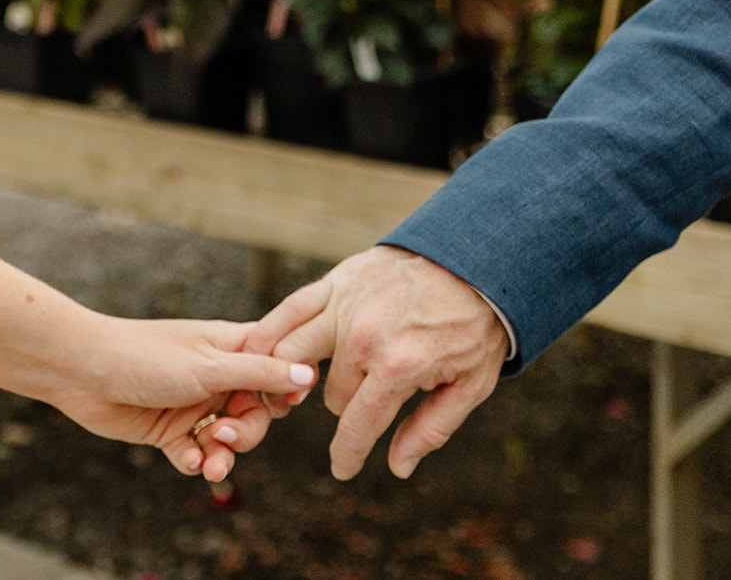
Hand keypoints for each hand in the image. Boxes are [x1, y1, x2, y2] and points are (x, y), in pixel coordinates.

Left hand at [50, 316, 316, 482]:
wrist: (82, 372)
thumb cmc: (145, 355)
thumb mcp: (209, 366)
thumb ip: (260, 373)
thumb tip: (310, 376)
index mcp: (230, 348)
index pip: (276, 367)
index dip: (285, 388)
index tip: (286, 405)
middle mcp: (215, 376)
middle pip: (256, 412)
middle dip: (247, 432)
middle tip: (226, 436)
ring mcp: (192, 403)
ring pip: (227, 439)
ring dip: (224, 454)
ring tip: (211, 464)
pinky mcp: (168, 430)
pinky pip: (195, 453)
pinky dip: (195, 461)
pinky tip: (187, 461)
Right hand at [246, 246, 506, 479]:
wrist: (472, 260)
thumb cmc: (473, 327)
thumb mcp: (470, 386)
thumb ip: (430, 429)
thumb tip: (396, 467)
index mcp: (398, 369)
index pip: (356, 426)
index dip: (347, 455)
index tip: (342, 470)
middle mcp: (363, 339)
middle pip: (331, 395)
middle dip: (345, 407)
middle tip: (355, 407)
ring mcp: (343, 307)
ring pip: (291, 355)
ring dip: (290, 378)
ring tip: (294, 390)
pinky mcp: (333, 283)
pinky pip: (286, 312)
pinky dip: (266, 335)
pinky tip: (257, 353)